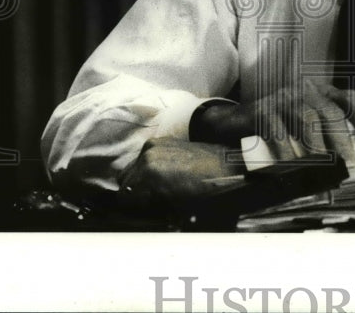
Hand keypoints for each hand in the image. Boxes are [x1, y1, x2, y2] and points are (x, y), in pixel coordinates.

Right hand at [118, 137, 242, 205]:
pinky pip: (145, 157)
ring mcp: (155, 146)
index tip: (142, 214)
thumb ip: (152, 211)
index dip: (132, 210)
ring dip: (141, 179)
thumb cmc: (209, 194)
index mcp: (149, 175)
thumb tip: (142, 215)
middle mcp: (147, 157)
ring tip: (159, 191)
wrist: (231, 169)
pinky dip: (149, 167)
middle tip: (150, 204)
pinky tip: (165, 177)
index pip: (123, 197)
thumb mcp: (178, 212)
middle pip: (124, 180)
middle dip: (134, 194)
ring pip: (133, 167)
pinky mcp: (164, 140)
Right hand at [200, 80, 354, 162]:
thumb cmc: (279, 126)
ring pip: (306, 118)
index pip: (349, 97)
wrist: (235, 121)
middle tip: (349, 162)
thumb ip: (325, 134)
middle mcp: (304, 90)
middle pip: (329, 110)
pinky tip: (293, 166)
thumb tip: (352, 165)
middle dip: (342, 137)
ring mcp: (282, 98)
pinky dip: (287, 151)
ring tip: (325, 167)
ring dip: (317, 146)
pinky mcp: (261, 110)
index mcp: (322, 93)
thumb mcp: (305, 125)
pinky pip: (277, 130)